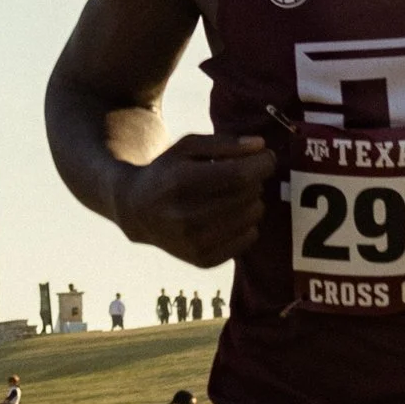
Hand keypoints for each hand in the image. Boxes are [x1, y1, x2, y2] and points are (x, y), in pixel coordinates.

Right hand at [117, 134, 277, 265]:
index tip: (266, 157)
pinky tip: (230, 215)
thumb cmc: (169, 172)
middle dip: (255, 180)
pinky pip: (249, 239)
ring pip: (252, 217)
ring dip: (253, 201)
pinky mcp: (203, 260)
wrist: (137, 211)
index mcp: (180, 182)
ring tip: (234, 194)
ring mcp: (193, 242)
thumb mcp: (188, 147)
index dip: (262, 164)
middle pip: (248, 195)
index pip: (239, 175)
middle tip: (244, 175)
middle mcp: (184, 216)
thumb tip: (261, 146)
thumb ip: (224, 143)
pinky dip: (248, 224)